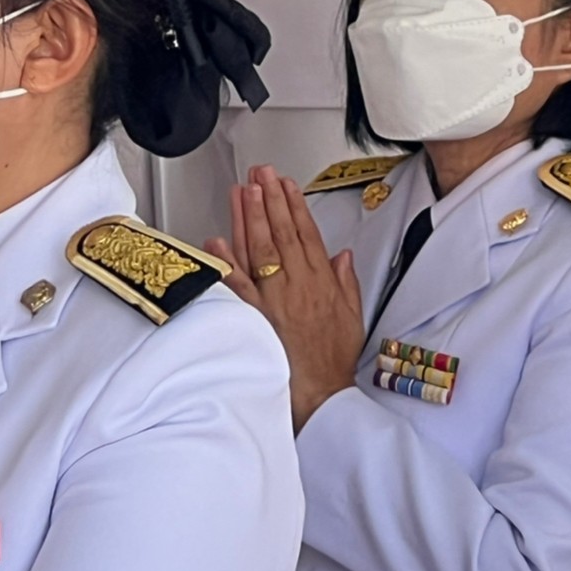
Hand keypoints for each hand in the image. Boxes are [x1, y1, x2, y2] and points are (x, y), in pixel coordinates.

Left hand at [208, 166, 364, 432]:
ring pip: (260, 251)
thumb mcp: (353, 316)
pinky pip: (239, 288)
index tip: (286, 184)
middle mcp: (297, 287)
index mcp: (322, 283)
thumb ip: (346, 282)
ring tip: (243, 191)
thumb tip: (341, 256)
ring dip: (250, 218)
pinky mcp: (256, 320)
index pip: (307, 234)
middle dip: (270, 199)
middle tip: (261, 174)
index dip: (295, 206)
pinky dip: (228, 264)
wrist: (320, 396)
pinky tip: (218, 240)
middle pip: (282, 234)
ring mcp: (274, 301)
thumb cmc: (332, 361)